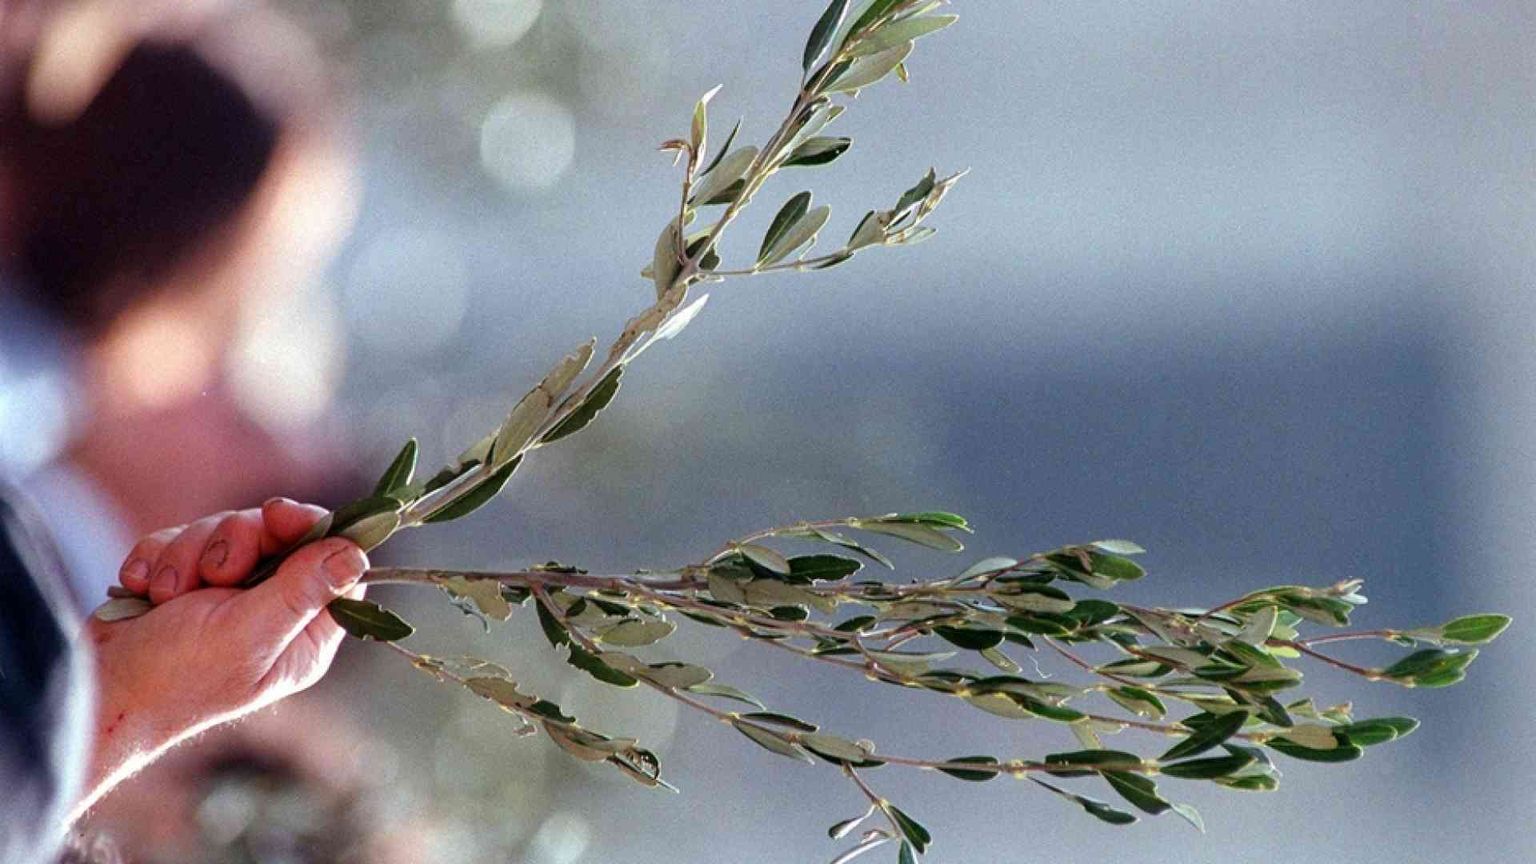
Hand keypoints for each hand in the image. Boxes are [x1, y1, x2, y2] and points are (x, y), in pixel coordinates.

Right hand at [77, 498, 365, 816]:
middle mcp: (273, 611)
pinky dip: (160, 560)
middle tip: (215, 574)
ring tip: (168, 596)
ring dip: (189, 556)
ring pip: (227, 531)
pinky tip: (144, 593)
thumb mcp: (247, 635)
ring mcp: (227, 594)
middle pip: (280, 535)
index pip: (335, 564)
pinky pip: (182, 538)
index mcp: (303, 633)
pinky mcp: (184, 581)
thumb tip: (356, 555)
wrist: (94, 688)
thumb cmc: (173, 678)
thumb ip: (301, 591)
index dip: (313, 530)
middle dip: (236, 543)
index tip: (280, 516)